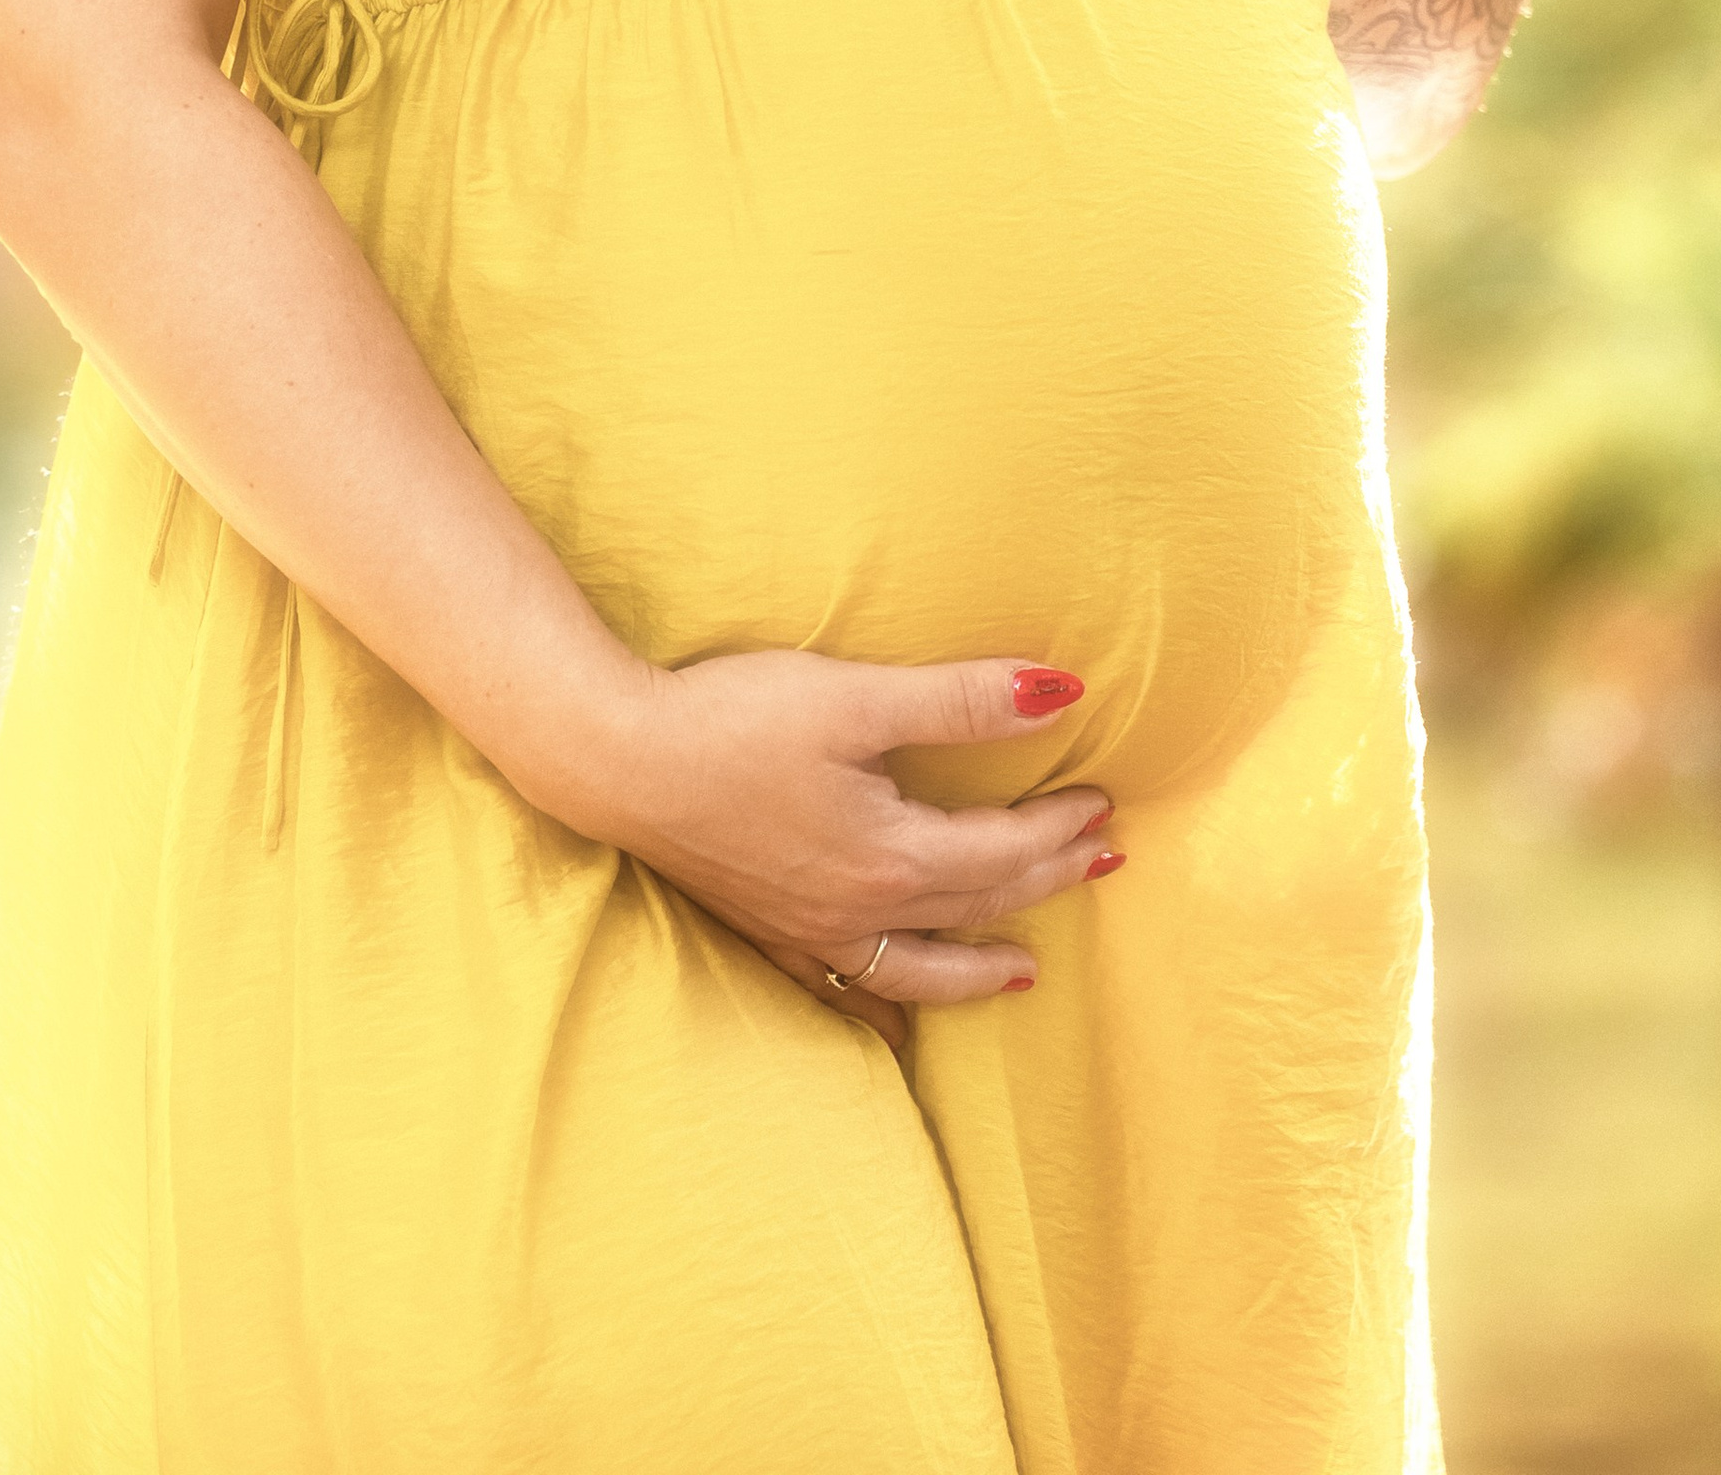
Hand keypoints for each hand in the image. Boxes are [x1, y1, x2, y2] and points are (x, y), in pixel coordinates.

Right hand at [571, 648, 1120, 1048]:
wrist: (616, 761)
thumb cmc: (733, 719)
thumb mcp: (855, 697)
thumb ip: (959, 702)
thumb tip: (1058, 696)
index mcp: (892, 853)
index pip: (1003, 849)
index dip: (1060, 827)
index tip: (1104, 804)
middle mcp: (858, 908)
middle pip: (975, 903)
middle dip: (1044, 882)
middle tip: (1099, 862)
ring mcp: (808, 929)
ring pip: (918, 966)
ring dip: (979, 966)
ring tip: (1024, 972)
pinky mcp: (763, 927)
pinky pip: (840, 987)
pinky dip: (881, 1006)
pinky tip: (890, 1025)